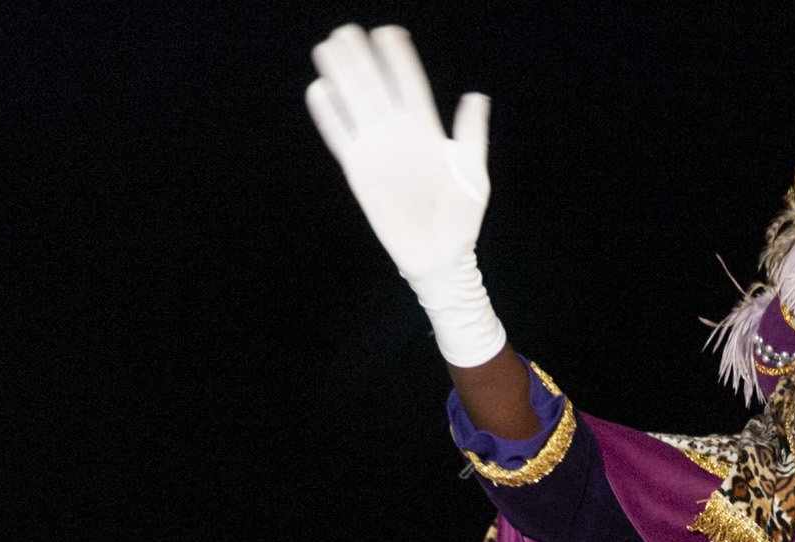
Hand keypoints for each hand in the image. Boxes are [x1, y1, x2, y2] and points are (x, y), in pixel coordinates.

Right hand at [306, 25, 505, 365]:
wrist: (439, 257)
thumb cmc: (462, 218)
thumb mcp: (474, 174)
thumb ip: (471, 135)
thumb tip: (475, 96)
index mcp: (427, 132)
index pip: (409, 86)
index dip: (398, 60)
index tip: (389, 33)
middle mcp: (398, 135)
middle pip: (375, 88)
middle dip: (362, 59)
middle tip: (347, 31)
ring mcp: (377, 151)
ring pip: (355, 105)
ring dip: (342, 78)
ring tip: (329, 48)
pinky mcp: (359, 172)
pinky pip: (340, 139)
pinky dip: (329, 117)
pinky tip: (319, 91)